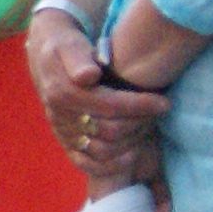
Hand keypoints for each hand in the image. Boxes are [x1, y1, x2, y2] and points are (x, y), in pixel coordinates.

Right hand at [27, 7, 167, 180]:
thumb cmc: (67, 48)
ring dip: (131, 142)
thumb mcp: (70, 45)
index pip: (109, 106)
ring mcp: (63, 132)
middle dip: (140, 123)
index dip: (140, 106)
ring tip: (148, 127)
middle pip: (109, 131)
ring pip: (101, 151)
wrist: (48, 57)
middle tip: (159, 112)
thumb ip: (79, 59)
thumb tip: (88, 76)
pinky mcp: (66, 142)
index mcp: (63, 92)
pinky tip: (131, 155)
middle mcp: (61, 116)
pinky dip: (110, 166)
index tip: (164, 102)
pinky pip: (86, 164)